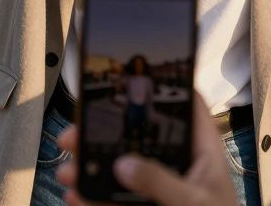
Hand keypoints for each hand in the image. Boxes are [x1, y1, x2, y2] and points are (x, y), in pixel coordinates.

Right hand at [53, 93, 235, 205]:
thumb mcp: (194, 201)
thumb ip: (161, 182)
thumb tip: (124, 165)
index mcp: (202, 153)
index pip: (190, 107)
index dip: (168, 88)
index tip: (134, 78)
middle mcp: (179, 165)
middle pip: (140, 137)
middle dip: (103, 134)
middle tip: (74, 136)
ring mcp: (161, 188)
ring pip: (122, 170)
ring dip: (92, 169)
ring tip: (69, 173)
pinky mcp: (146, 205)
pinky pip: (117, 199)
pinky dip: (95, 198)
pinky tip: (77, 198)